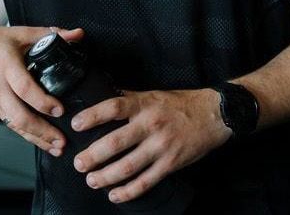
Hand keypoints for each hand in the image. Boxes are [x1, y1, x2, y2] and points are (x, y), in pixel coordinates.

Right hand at [0, 24, 84, 156]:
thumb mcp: (20, 33)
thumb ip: (50, 34)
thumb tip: (77, 35)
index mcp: (6, 66)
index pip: (25, 89)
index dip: (43, 102)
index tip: (60, 110)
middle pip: (18, 116)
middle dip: (42, 132)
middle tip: (61, 140)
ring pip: (13, 125)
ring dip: (35, 138)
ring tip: (55, 147)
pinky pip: (7, 122)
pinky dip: (23, 132)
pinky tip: (37, 139)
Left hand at [70, 88, 230, 203]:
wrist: (214, 115)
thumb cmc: (180, 104)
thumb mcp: (153, 95)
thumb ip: (129, 98)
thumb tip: (102, 96)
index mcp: (145, 104)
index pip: (113, 108)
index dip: (92, 116)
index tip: (75, 125)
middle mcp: (151, 125)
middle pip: (116, 142)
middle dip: (93, 156)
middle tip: (79, 164)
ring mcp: (161, 146)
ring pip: (128, 166)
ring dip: (106, 177)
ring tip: (92, 180)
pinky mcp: (171, 163)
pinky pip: (145, 182)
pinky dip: (128, 192)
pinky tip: (115, 194)